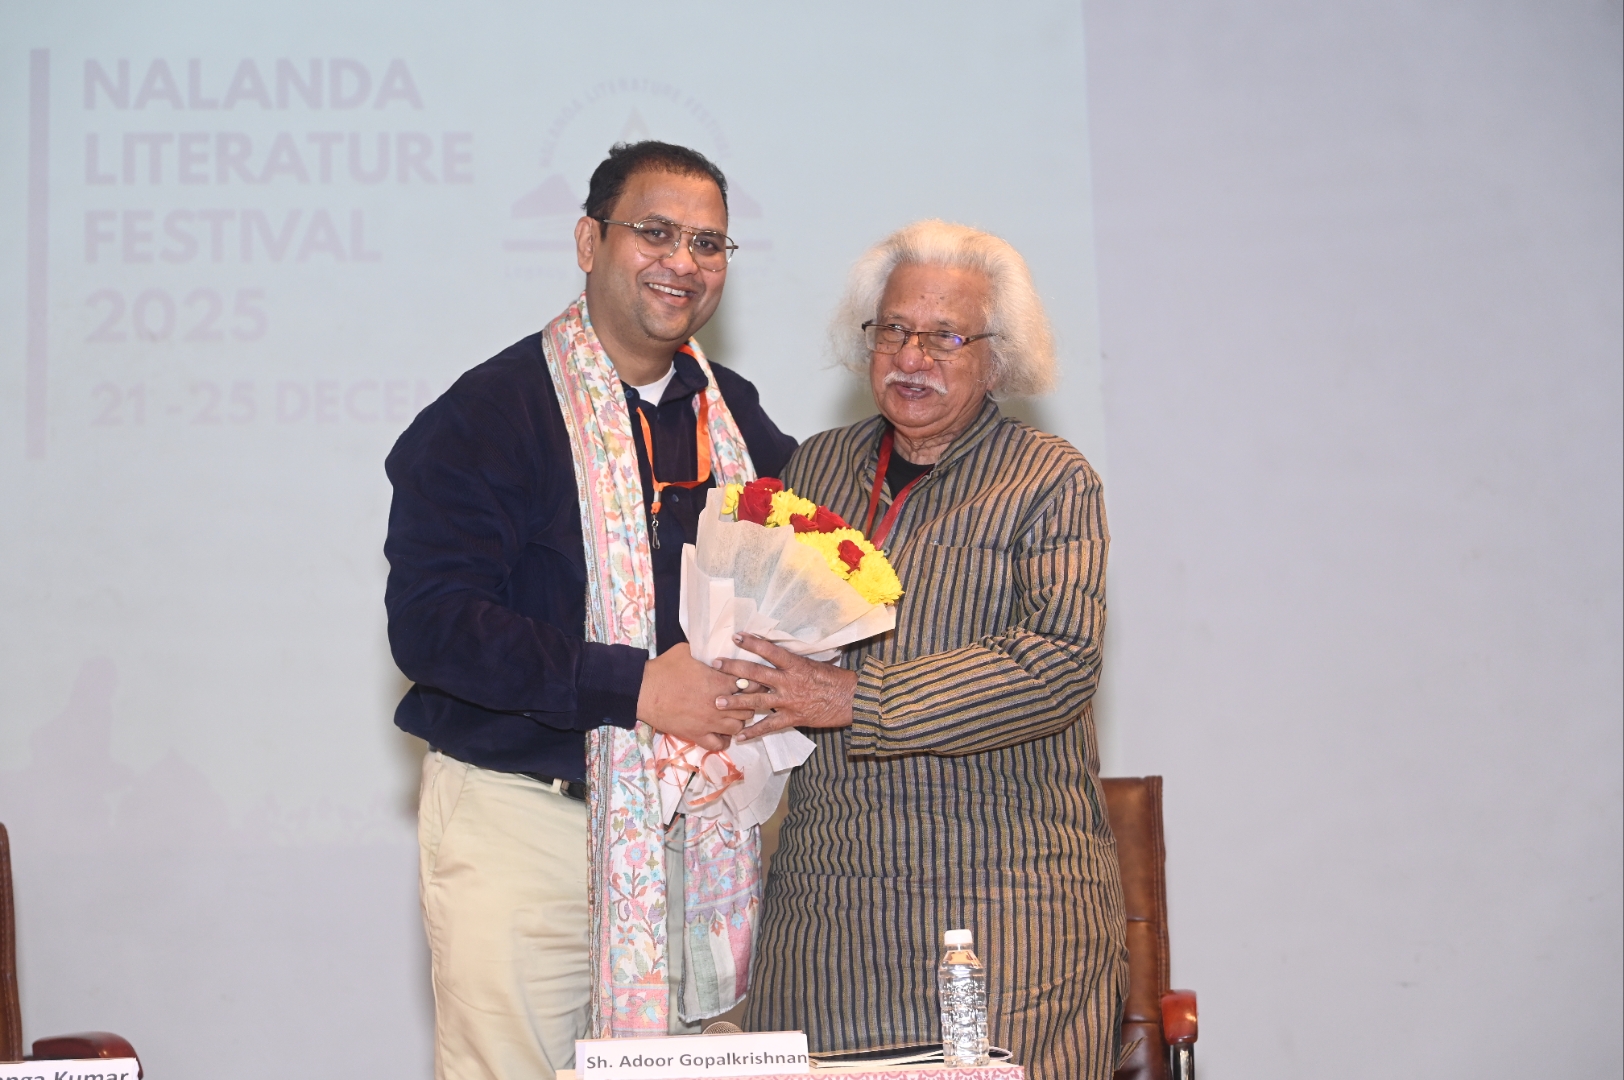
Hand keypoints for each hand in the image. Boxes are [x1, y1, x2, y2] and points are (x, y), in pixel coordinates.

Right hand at [638, 642, 755, 751]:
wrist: (643, 691)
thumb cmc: (664, 669)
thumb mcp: (687, 651)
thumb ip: (705, 650)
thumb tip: (712, 642)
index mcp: (719, 682)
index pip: (751, 685)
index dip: (753, 683)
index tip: (749, 682)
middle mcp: (720, 704)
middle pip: (748, 708)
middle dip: (748, 703)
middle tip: (742, 699)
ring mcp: (710, 722)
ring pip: (738, 727)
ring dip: (738, 721)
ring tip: (733, 715)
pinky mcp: (697, 735)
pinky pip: (720, 744)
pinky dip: (724, 740)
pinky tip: (722, 733)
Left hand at [712, 633, 857, 740]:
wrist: (854, 700)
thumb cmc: (838, 680)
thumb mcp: (817, 664)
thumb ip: (796, 663)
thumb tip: (780, 655)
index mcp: (796, 665)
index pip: (770, 651)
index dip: (752, 643)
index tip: (736, 636)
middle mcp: (789, 681)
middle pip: (756, 673)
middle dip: (734, 668)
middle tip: (715, 664)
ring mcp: (789, 701)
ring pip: (757, 701)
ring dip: (736, 702)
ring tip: (718, 702)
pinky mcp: (793, 718)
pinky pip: (769, 726)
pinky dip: (754, 731)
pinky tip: (740, 736)